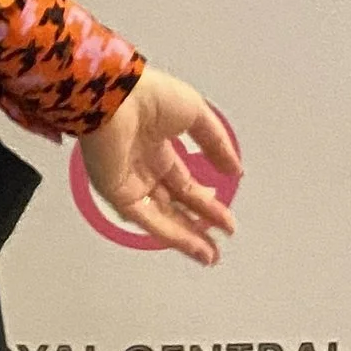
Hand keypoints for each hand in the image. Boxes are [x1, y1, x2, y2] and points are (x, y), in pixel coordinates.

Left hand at [77, 69, 240, 267]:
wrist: (116, 95)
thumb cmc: (150, 95)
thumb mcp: (195, 114)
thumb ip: (216, 144)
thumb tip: (235, 170)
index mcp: (156, 145)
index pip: (182, 182)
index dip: (205, 202)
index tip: (226, 220)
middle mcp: (141, 166)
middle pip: (173, 204)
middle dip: (198, 225)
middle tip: (219, 243)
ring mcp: (127, 181)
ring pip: (161, 217)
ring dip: (187, 237)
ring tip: (211, 255)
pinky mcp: (115, 192)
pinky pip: (146, 219)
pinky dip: (171, 234)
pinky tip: (193, 246)